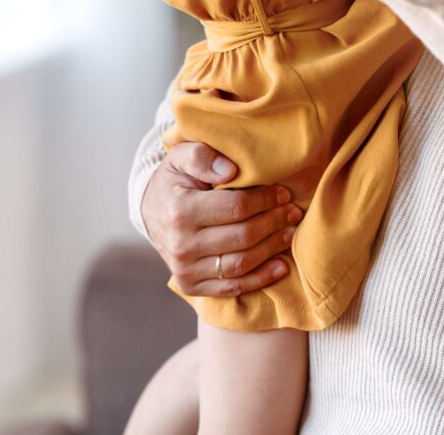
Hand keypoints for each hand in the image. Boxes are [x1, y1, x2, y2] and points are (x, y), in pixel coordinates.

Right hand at [141, 140, 300, 297]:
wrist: (150, 211)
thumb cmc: (174, 181)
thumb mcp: (181, 156)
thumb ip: (203, 156)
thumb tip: (231, 170)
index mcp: (180, 211)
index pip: (236, 208)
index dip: (265, 201)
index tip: (282, 193)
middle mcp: (181, 245)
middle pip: (243, 237)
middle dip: (274, 223)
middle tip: (293, 212)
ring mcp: (185, 269)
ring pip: (241, 264)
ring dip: (271, 249)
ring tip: (289, 233)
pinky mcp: (190, 285)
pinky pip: (232, 287)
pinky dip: (260, 279)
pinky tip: (280, 267)